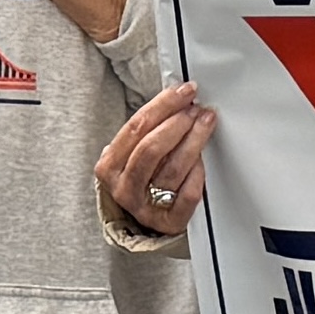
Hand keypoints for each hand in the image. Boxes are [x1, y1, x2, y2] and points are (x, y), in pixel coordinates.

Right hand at [98, 80, 215, 235]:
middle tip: (195, 108)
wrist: (146, 218)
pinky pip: (188, 193)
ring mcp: (145, 207)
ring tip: (206, 122)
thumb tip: (178, 99)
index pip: (135, 128)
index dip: (162, 105)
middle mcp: (124, 188)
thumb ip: (148, 129)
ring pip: (173, 169)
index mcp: (108, 167)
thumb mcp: (132, 153)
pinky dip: (198, 173)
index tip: (183, 91)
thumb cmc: (141, 178)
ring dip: (194, 140)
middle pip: (151, 148)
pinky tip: (203, 159)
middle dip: (177, 122)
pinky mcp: (169, 222)